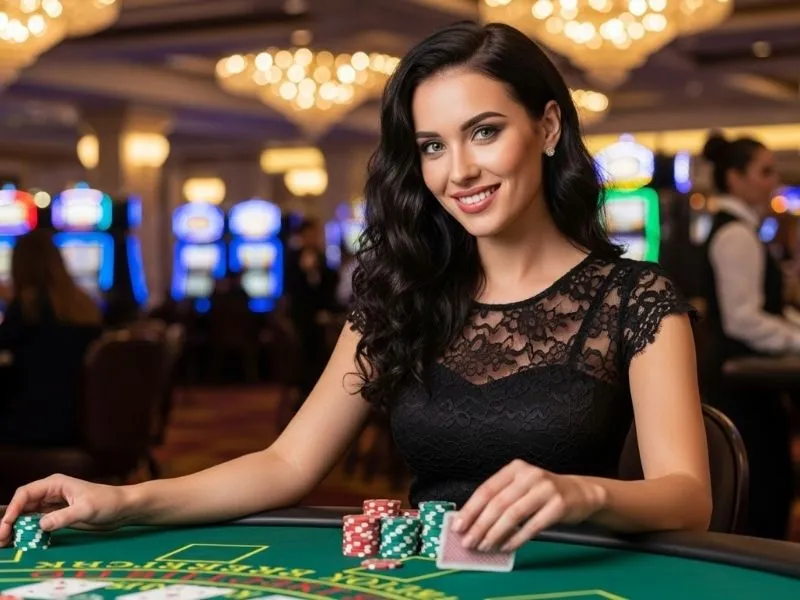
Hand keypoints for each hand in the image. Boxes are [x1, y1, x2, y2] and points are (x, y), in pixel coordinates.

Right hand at [0, 474, 131, 546]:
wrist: (123, 508)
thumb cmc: (108, 502)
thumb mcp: (86, 509)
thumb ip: (63, 517)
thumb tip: (40, 525)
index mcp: (55, 484)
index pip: (25, 494)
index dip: (13, 509)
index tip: (7, 526)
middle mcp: (50, 492)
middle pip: (22, 505)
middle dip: (10, 520)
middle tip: (2, 539)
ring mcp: (53, 504)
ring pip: (27, 514)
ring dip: (16, 527)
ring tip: (6, 542)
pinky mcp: (58, 515)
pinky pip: (36, 522)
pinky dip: (27, 531)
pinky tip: (21, 541)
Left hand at [453, 460, 607, 551]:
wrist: (580, 493)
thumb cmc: (543, 493)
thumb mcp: (520, 487)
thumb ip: (499, 499)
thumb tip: (471, 522)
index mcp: (515, 468)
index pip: (487, 489)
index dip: (471, 509)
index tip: (458, 526)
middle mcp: (529, 475)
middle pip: (498, 503)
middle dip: (480, 525)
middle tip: (469, 542)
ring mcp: (545, 489)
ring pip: (513, 514)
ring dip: (495, 534)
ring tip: (485, 546)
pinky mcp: (558, 505)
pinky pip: (532, 526)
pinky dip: (516, 539)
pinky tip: (506, 547)